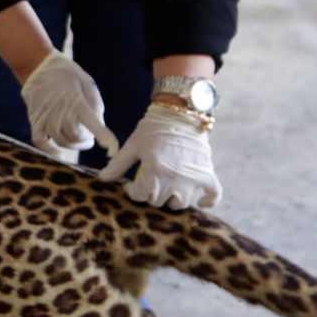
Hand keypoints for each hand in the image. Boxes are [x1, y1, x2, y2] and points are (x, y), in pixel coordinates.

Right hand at [19, 51, 118, 153]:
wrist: (36, 65)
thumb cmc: (66, 73)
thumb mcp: (87, 82)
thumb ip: (95, 104)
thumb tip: (99, 125)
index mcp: (75, 100)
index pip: (91, 122)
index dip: (103, 136)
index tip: (112, 149)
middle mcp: (59, 110)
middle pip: (76, 136)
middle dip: (87, 139)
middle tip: (90, 133)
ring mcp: (45, 116)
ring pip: (62, 141)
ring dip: (74, 144)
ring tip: (79, 138)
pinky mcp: (35, 120)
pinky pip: (41, 141)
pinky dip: (50, 151)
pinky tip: (60, 154)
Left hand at [97, 103, 220, 209]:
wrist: (180, 112)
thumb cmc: (152, 128)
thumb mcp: (132, 145)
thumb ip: (118, 164)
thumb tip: (102, 178)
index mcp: (153, 169)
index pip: (139, 195)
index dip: (132, 191)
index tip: (131, 184)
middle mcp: (173, 177)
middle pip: (158, 201)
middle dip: (150, 193)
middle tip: (149, 182)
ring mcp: (191, 177)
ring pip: (179, 203)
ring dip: (171, 199)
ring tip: (167, 188)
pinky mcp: (207, 173)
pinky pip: (213, 194)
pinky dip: (208, 201)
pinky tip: (200, 202)